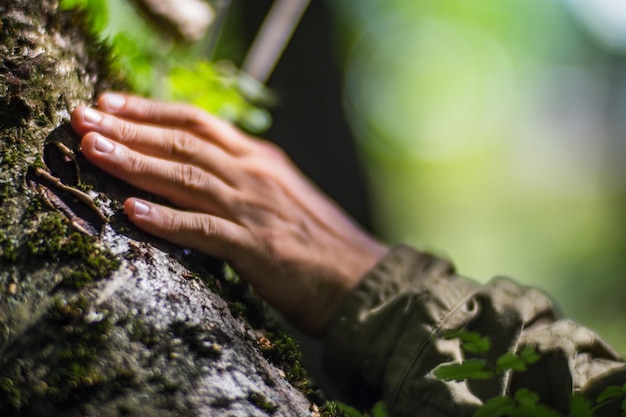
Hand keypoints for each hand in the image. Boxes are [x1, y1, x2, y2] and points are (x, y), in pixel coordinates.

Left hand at [71, 93, 387, 334]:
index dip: (150, 111)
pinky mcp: (258, 248)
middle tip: (83, 119)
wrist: (362, 279)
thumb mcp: (281, 194)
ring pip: (187, 178)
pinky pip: (204, 230)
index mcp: (260, 159)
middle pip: (183, 144)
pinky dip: (168, 219)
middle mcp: (255, 175)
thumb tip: (197, 171)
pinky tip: (133, 212)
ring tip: (94, 151)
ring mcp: (256, 209)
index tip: (110, 103)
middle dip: (129, 129)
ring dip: (136, 163)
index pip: (197, 124)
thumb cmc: (318, 241)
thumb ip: (242, 178)